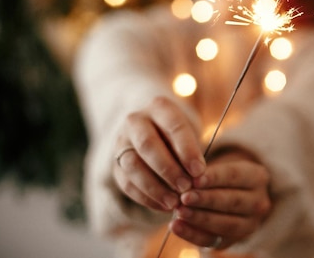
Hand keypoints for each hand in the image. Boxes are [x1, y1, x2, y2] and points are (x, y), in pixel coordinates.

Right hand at [113, 96, 205, 210]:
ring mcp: (121, 141)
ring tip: (174, 202)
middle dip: (168, 169)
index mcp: (159, 107)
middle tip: (186, 187)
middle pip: (148, 144)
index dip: (187, 150)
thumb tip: (197, 177)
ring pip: (132, 165)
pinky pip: (125, 182)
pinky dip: (145, 197)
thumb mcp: (190, 133)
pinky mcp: (115, 163)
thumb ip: (192, 151)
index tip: (199, 171)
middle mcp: (135, 120)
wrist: (154, 130)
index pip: (174, 126)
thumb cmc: (180, 134)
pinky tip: (163, 206)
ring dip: (155, 187)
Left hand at [170, 149, 271, 248]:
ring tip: (179, 211)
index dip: (215, 178)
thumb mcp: (220, 167)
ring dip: (200, 218)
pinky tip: (176, 226)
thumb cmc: (221, 177)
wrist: (231, 196)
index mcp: (258, 177)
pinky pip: (212, 240)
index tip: (195, 179)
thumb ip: (205, 173)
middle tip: (184, 197)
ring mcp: (248, 224)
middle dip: (206, 200)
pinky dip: (192, 234)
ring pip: (225, 224)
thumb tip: (186, 179)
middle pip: (232, 201)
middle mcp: (259, 202)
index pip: (235, 176)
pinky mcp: (232, 241)